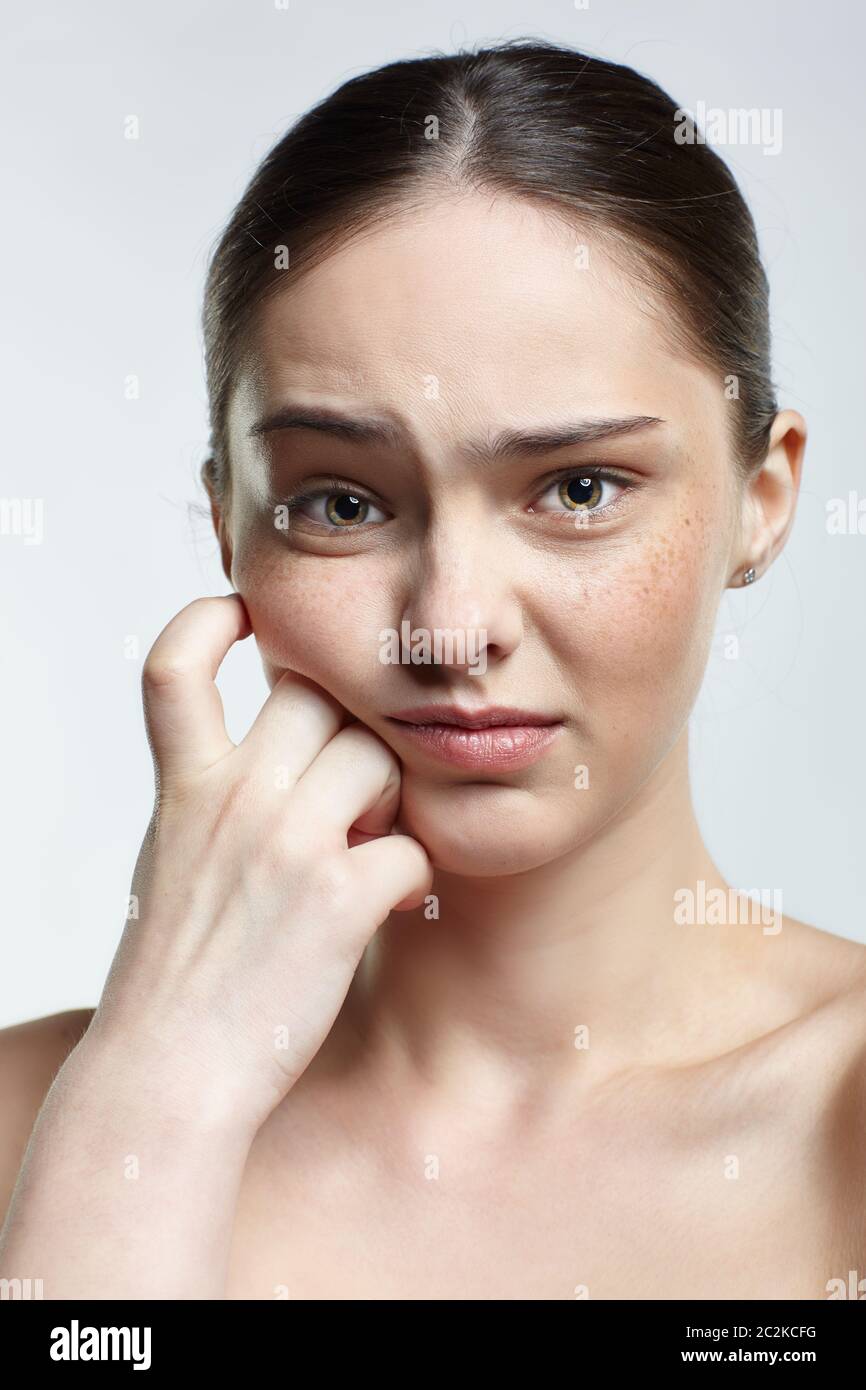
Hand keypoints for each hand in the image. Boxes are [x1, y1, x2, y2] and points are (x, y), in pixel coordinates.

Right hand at [86, 593, 431, 1131]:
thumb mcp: (172, 860)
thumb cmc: (177, 973)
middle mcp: (232, 798)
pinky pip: (411, 844)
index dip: (208, 621)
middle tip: (351, 787)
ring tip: (372, 845)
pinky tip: (393, 900)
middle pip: (319, 698)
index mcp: (183, 788)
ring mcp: (286, 842)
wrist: (169, 1071)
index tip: (243, 612)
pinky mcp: (338, 896)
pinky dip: (413, 871)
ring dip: (390, 796)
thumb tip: (281, 755)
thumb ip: (214, 796)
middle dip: (348, 728)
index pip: (174, 665)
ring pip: (377, 757)